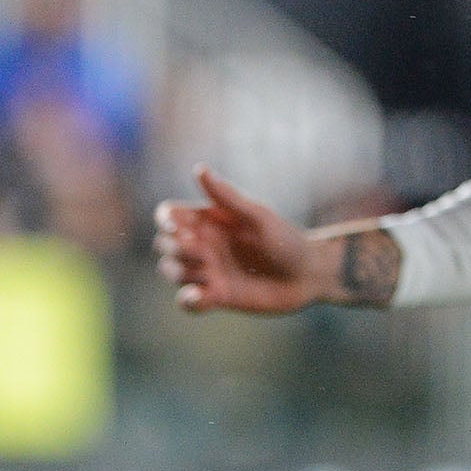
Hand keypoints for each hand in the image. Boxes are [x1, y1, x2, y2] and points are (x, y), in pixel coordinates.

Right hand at [155, 167, 335, 314]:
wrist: (306, 276)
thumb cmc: (286, 240)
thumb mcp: (257, 216)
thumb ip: (226, 196)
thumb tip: (199, 169)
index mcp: (209, 221)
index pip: (169, 216)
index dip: (164, 221)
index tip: (178, 228)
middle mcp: (204, 244)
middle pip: (164, 245)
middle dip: (174, 249)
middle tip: (203, 253)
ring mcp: (207, 271)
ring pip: (170, 271)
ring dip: (182, 272)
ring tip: (210, 273)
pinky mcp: (214, 297)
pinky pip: (186, 301)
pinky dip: (187, 300)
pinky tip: (201, 296)